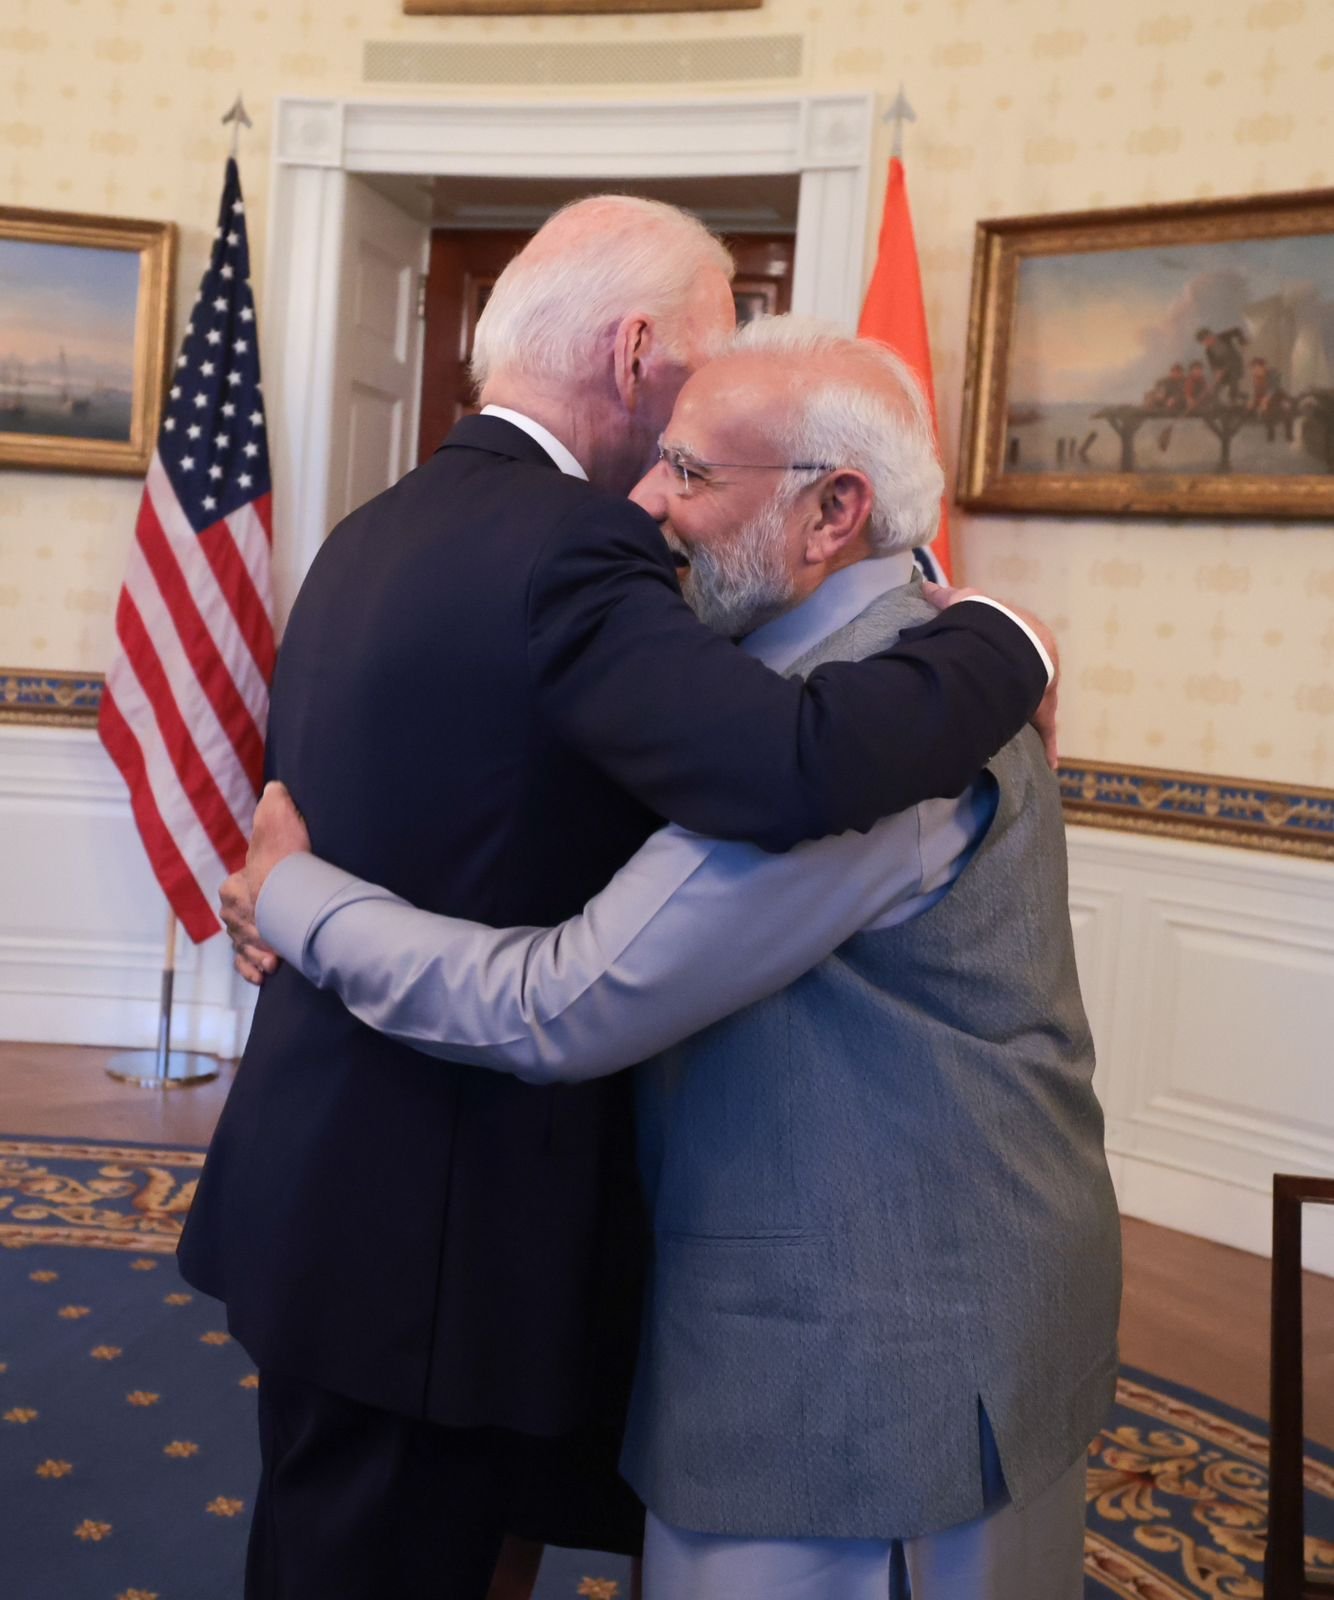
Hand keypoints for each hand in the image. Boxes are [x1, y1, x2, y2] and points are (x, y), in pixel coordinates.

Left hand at [220, 781, 311, 984]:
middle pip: (243, 921)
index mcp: (233, 886)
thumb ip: (274, 801)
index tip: (277, 897)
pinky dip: (254, 968)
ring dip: (259, 949)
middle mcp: (233, 914)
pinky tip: (264, 971)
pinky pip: (249, 965)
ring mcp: (244, 937)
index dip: (257, 892)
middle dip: (259, 926)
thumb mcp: (277, 817)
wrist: (296, 893)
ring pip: (246, 945)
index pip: (238, 890)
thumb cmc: (287, 859)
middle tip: (279, 926)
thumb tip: (274, 788)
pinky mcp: (255, 957)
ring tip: (275, 954)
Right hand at [921, 582, 1060, 769]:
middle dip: (1019, 688)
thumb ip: (946, 598)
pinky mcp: (1044, 710)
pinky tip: (1050, 762)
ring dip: (1029, 714)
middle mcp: (1036, 663)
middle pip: (1027, 679)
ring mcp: (1042, 688)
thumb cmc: (989, 623)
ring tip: (1018, 729)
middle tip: (1003, 702)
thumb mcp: (965, 604)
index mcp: (1022, 636)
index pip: (1014, 646)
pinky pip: (1047, 729)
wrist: (1013, 643)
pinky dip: (1048, 744)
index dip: (1002, 655)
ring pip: (1036, 704)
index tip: (990, 666)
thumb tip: (925, 585)